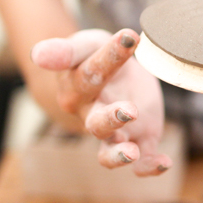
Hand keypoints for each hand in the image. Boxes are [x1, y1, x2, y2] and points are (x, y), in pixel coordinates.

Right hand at [30, 29, 171, 175]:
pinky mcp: (139, 140)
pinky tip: (165, 163)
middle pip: (97, 124)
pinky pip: (142, 160)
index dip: (111, 55)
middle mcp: (93, 115)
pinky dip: (150, 166)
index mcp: (78, 89)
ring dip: (120, 154)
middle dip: (111, 120)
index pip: (92, 73)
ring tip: (132, 153)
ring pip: (111, 151)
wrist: (107, 77)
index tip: (129, 36)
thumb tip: (37, 54)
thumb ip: (65, 51)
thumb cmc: (91, 58)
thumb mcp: (83, 47)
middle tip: (128, 111)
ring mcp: (116, 132)